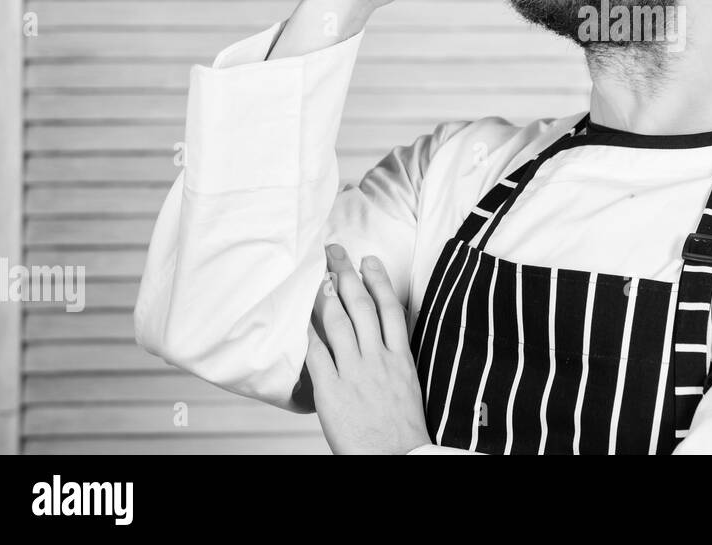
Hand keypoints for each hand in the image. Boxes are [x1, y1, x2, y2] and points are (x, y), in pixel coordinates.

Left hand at [305, 244, 430, 454]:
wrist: (397, 458)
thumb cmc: (402, 427)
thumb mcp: (408, 384)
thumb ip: (392, 359)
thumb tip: (377, 338)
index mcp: (401, 357)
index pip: (390, 308)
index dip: (378, 280)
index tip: (369, 260)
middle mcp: (378, 359)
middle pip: (362, 306)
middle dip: (347, 275)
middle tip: (336, 253)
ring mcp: (355, 373)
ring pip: (340, 324)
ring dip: (327, 296)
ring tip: (319, 278)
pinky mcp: (333, 390)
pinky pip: (318, 355)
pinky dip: (310, 334)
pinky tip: (304, 320)